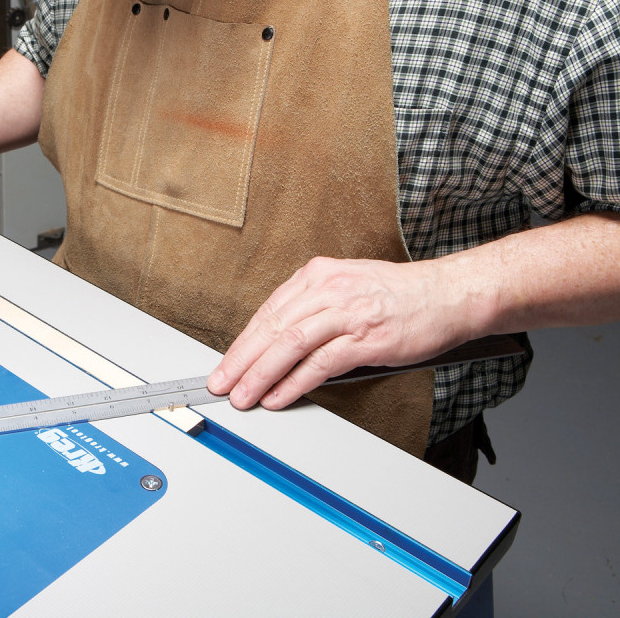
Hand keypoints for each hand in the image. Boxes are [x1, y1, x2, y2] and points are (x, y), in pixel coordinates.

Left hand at [205, 256, 468, 409]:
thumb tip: (277, 347)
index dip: (242, 342)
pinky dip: (295, 382)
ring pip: (290, 344)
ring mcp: (348, 312)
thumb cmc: (400, 296)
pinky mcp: (367, 337)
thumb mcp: (347, 287)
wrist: (450, 294)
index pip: (268, 311)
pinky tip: (279, 396)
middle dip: (241, 360)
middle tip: (220, 384)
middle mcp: (328, 289)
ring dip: (261, 374)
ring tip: (244, 396)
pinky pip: (321, 363)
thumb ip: (313, 309)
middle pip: (272, 327)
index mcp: (318, 275)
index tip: (225, 364)